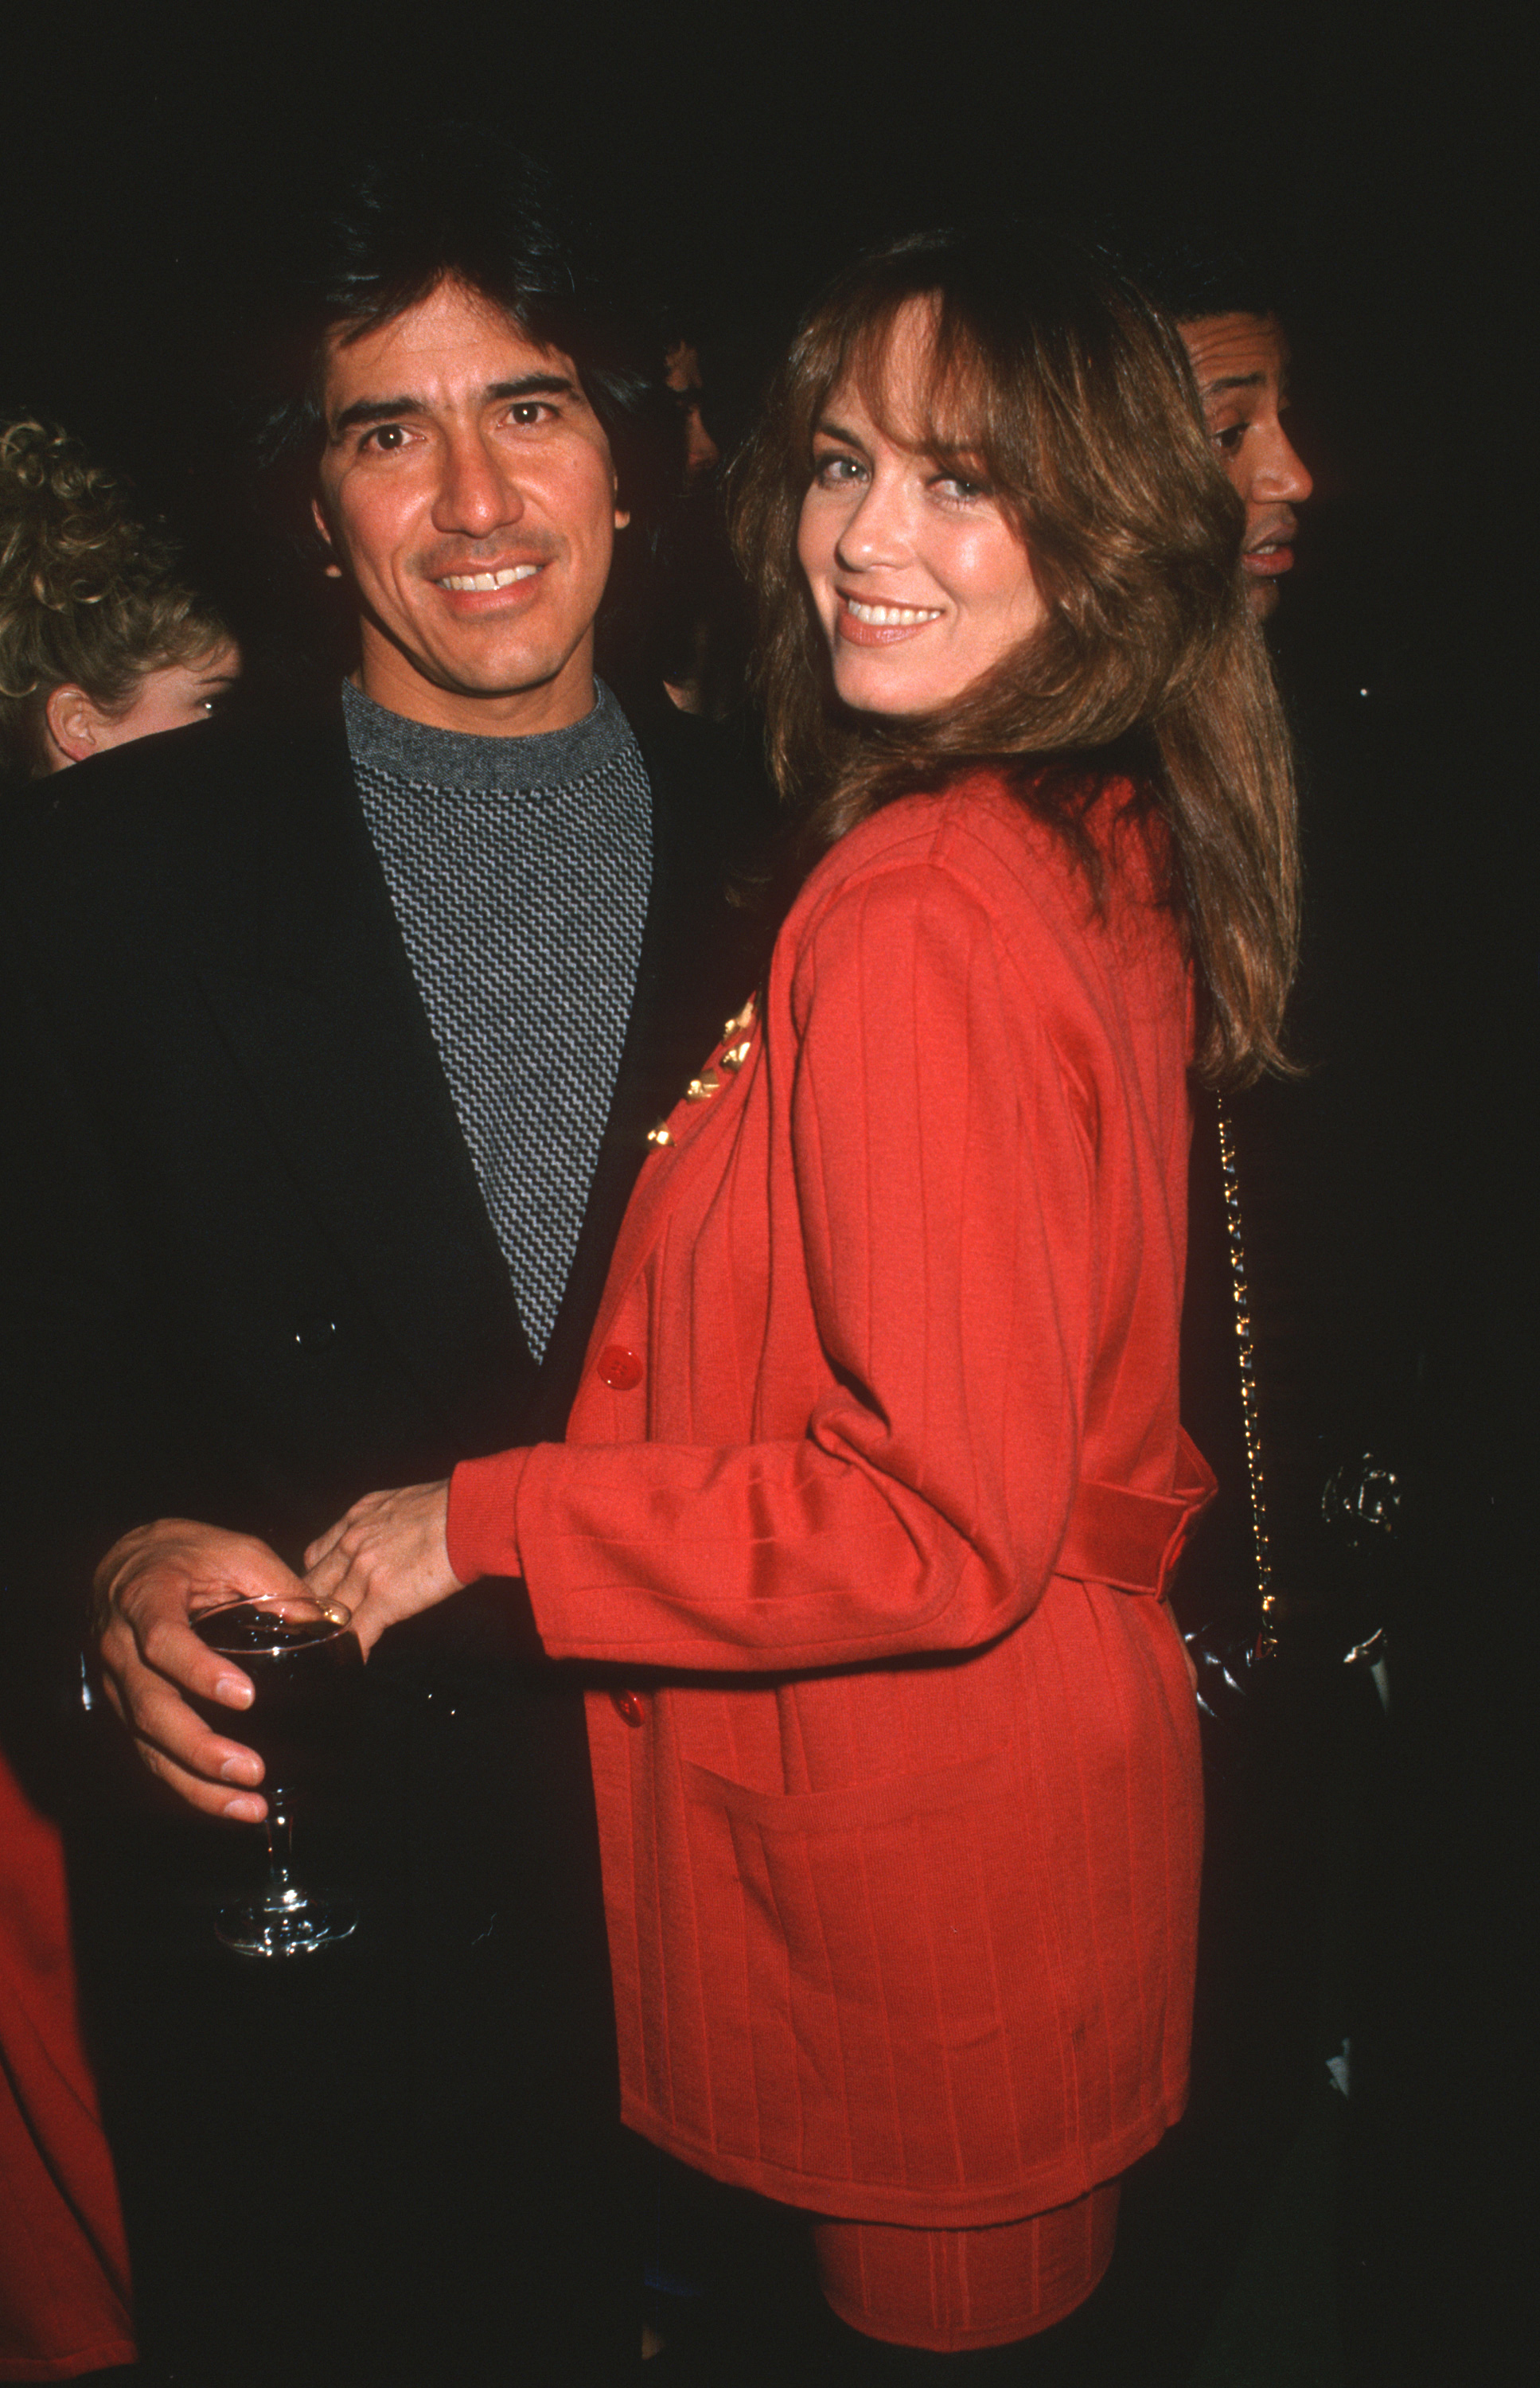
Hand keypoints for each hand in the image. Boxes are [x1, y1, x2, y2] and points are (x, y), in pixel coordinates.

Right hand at [93, 1521, 306, 1821]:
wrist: (127, 1562)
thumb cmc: (185, 1554)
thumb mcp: (234, 1550)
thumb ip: (277, 1583)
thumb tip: (325, 1621)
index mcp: (147, 1601)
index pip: (164, 1642)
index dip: (200, 1671)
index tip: (244, 1696)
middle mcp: (122, 1649)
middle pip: (150, 1709)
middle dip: (200, 1748)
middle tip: (252, 1770)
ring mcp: (121, 1685)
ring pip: (148, 1745)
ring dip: (196, 1783)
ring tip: (248, 1806)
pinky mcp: (130, 1710)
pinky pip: (152, 1755)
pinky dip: (189, 1787)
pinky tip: (230, 1805)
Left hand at [303, 1482, 463, 1655]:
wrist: (472, 1512)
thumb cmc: (453, 1504)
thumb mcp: (402, 1504)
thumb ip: (382, 1525)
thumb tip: (387, 1543)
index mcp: (357, 1518)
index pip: (316, 1556)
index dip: (315, 1580)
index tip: (319, 1596)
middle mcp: (352, 1542)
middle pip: (312, 1585)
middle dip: (312, 1609)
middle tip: (316, 1628)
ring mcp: (364, 1570)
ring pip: (328, 1612)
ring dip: (329, 1633)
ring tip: (329, 1649)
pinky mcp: (384, 1596)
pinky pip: (356, 1633)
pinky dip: (352, 1651)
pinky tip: (351, 1661)